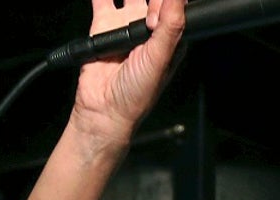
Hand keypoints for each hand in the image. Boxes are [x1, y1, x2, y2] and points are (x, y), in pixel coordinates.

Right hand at [71, 0, 186, 149]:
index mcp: (170, 40)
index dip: (170, 4)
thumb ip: (170, 27)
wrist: (103, 108)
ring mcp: (127, 27)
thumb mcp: (159, 59)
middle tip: (146, 17)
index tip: (156, 17)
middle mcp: (150, 32)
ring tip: (133, 0)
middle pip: (155, 0)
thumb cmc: (137, 94)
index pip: (176, 10)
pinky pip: (103, 1)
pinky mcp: (104, 26)